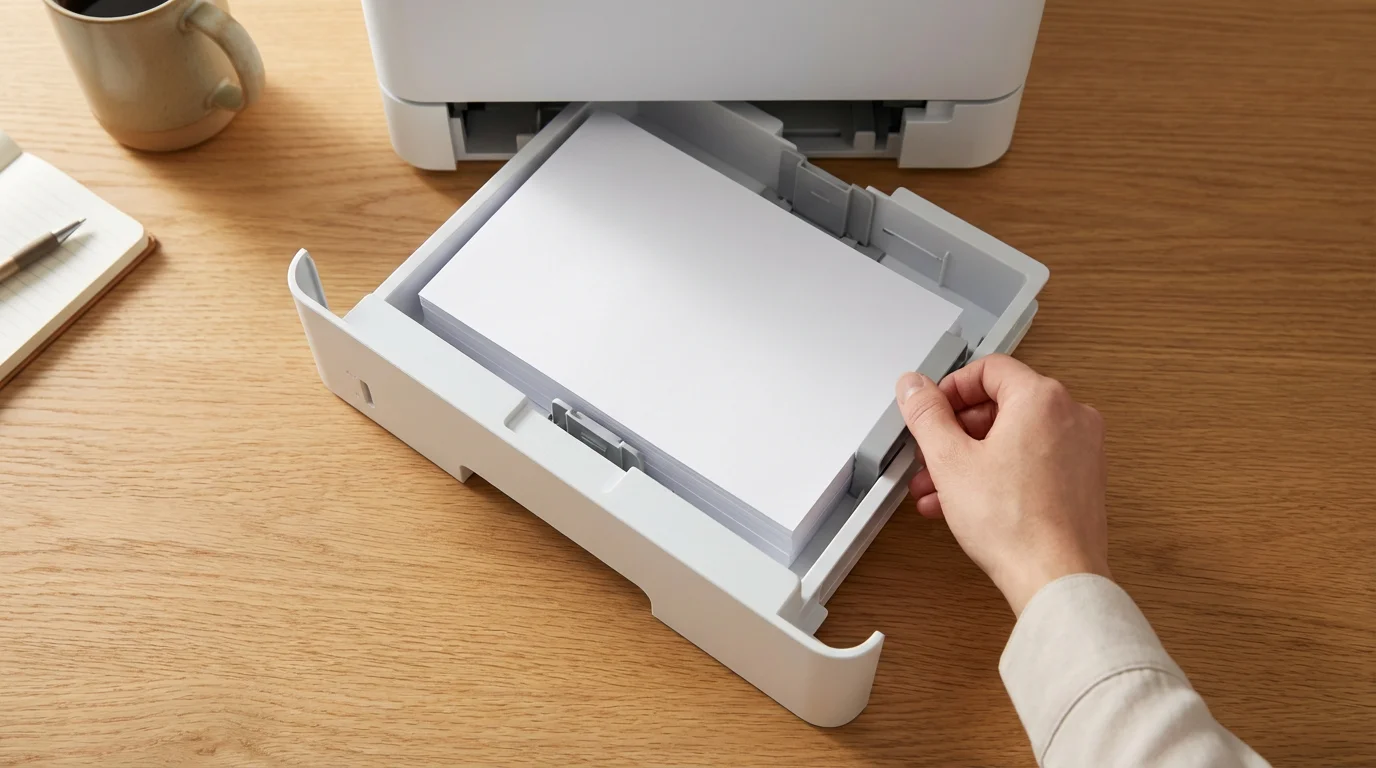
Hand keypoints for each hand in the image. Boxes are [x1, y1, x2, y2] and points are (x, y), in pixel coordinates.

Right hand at [895, 355, 1109, 615]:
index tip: (930, 411)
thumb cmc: (1015, 524)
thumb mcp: (950, 460)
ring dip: (970, 458)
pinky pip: (1031, 462)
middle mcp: (1070, 416)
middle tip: (930, 455)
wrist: (1055, 578)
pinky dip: (998, 474)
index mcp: (1042, 399)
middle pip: (1000, 405)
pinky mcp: (1081, 480)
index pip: (989, 369)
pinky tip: (965, 503)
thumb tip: (914, 386)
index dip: (950, 389)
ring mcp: (1081, 450)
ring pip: (1013, 438)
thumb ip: (927, 415)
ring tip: (938, 488)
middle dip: (955, 432)